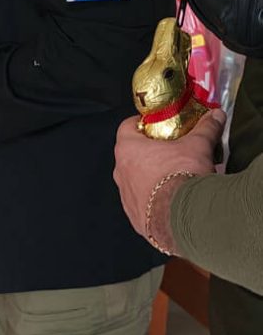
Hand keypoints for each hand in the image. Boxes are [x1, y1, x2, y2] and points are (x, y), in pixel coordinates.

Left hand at [113, 109, 225, 251]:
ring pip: (135, 180)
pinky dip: (154, 200)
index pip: (127, 127)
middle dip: (150, 152)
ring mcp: (125, 196)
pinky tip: (171, 200)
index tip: (154, 124)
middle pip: (131, 155)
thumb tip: (214, 117)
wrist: (185, 217)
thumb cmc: (182, 178)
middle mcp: (121, 172)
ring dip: (151, 177)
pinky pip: (142, 204)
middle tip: (170, 151)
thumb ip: (205, 129)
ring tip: (174, 178)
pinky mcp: (135, 216)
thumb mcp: (197, 146)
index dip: (141, 124)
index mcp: (128, 149)